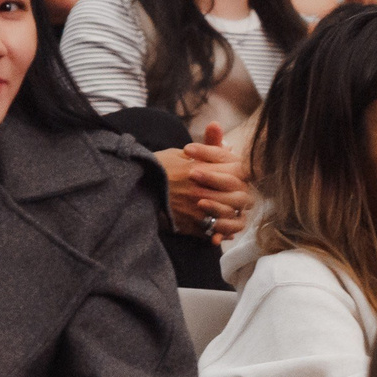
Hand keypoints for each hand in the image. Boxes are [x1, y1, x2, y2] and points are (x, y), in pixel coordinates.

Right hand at [156, 126, 252, 240]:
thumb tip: (229, 144)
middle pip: (236, 196)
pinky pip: (212, 231)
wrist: (135, 188)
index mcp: (202, 169)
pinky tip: (219, 227)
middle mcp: (201, 191)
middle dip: (240, 196)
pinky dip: (219, 230)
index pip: (236, 173)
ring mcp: (196, 210)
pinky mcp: (189, 226)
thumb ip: (208, 149)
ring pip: (227, 215)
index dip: (242, 176)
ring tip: (231, 212)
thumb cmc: (158, 168)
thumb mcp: (181, 153)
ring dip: (232, 214)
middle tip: (240, 197)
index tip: (239, 178)